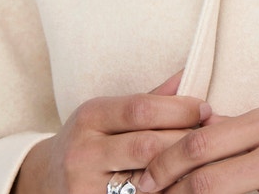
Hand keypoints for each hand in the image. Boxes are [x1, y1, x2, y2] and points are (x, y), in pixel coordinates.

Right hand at [14, 73, 210, 193]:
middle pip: (147, 145)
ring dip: (180, 172)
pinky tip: (183, 187)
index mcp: (89, 116)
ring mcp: (84, 188)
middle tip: (213, 138)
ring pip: (146, 180)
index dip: (178, 108)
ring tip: (205, 164)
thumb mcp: (107, 114)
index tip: (205, 108)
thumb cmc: (89, 141)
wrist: (45, 182)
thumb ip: (149, 98)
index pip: (140, 109)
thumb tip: (188, 74)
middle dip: (185, 141)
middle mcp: (83, 152)